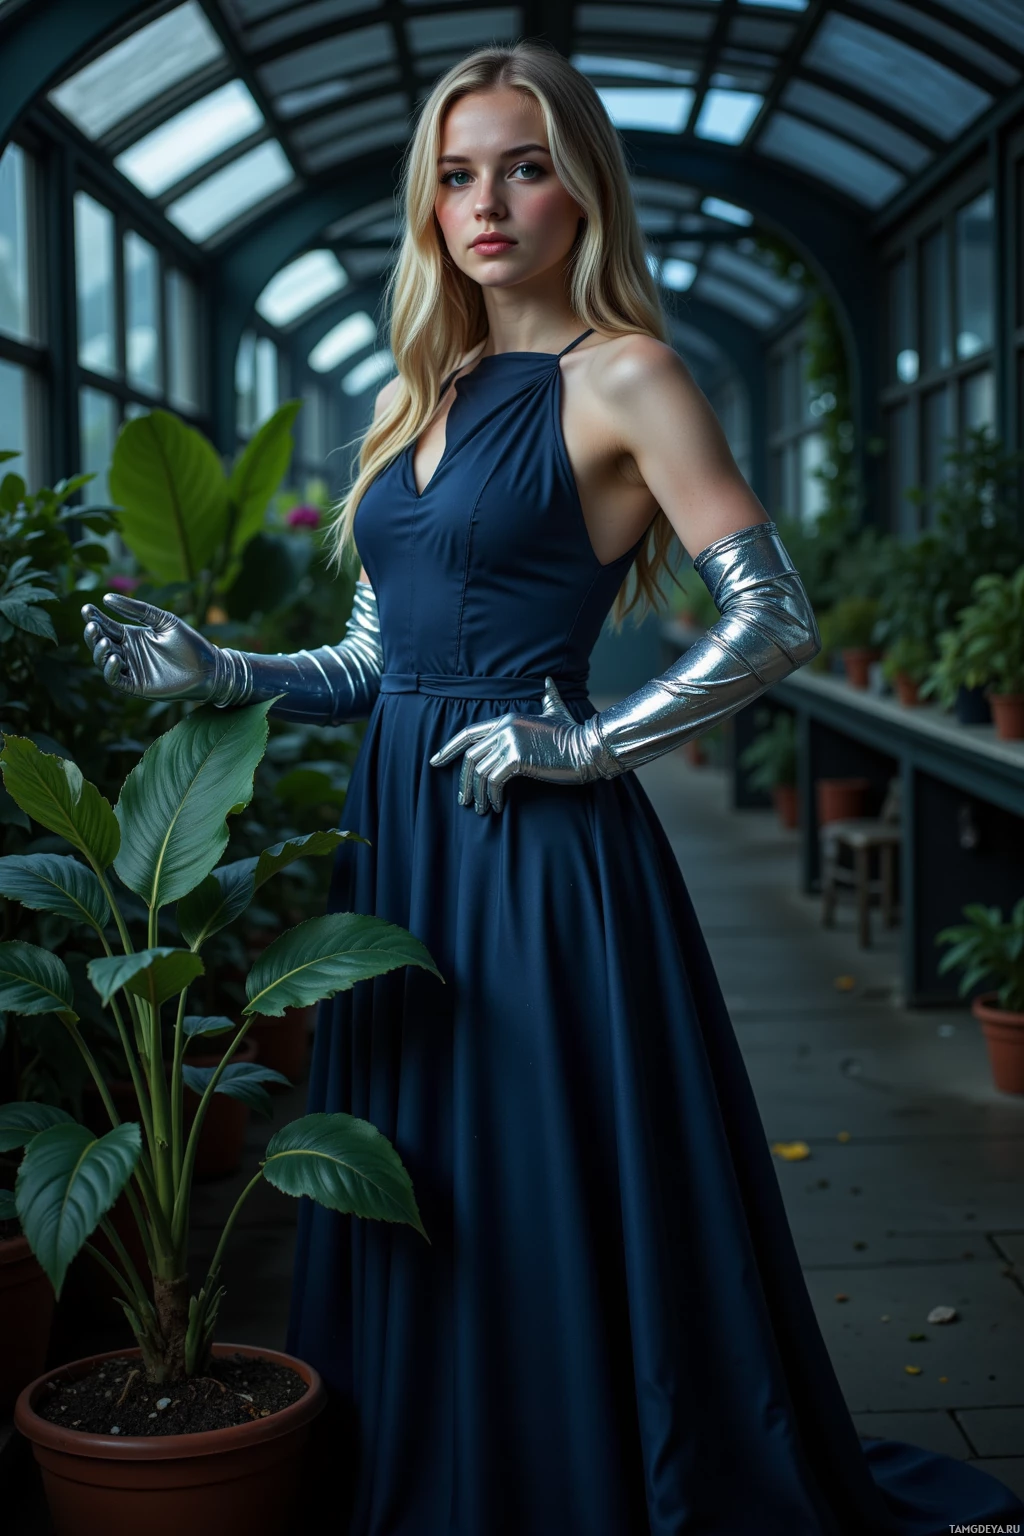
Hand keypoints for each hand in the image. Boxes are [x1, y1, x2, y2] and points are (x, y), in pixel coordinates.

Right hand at [80, 594, 218, 700]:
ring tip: (106, 641)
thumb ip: (137, 609)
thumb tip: (106, 598)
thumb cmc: (189, 642)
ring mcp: (131, 669)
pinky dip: (110, 670)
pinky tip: (114, 658)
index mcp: (132, 635)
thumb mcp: (163, 620)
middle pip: (100, 643)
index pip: (106, 625)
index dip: (94, 617)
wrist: (209, 667)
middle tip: (92, 624)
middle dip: (93, 634)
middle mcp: (128, 652)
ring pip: (103, 661)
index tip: (87, 608)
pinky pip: (116, 680)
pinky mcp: (136, 686)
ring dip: (99, 652)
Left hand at [428, 677, 602, 814]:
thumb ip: (549, 698)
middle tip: (464, 800)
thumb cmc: (573, 733)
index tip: (435, 762)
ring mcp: (509, 742)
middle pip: (470, 757)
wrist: (589, 747)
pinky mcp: (517, 759)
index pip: (468, 734)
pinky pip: (494, 782)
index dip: (448, 748)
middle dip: (464, 781)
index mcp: (506, 719)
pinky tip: (497, 808)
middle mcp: (503, 728)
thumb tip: (549, 683)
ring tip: (481, 810)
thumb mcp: (556, 712)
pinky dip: (493, 797)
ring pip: (480, 772)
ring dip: (478, 794)